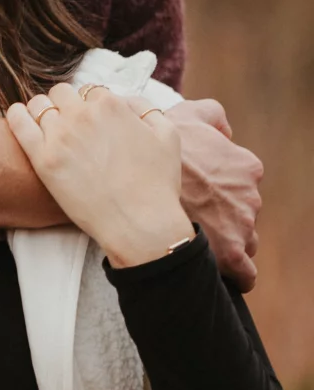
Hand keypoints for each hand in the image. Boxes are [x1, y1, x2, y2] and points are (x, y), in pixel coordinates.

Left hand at [7, 84, 193, 267]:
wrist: (140, 223)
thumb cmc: (157, 184)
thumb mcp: (168, 135)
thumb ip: (145, 108)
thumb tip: (124, 100)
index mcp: (111, 104)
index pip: (91, 91)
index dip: (91, 106)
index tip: (92, 123)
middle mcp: (82, 114)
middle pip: (62, 94)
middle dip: (66, 105)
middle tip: (70, 126)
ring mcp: (60, 136)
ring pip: (39, 105)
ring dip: (44, 111)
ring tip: (47, 128)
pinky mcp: (43, 159)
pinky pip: (18, 123)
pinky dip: (16, 115)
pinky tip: (19, 116)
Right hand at [167, 99, 262, 291]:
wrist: (140, 179)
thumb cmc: (159, 148)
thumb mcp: (187, 114)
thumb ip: (212, 114)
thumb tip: (224, 130)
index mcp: (244, 166)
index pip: (243, 185)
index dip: (220, 192)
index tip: (199, 196)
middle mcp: (249, 195)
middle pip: (242, 214)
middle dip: (223, 217)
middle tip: (192, 216)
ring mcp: (242, 225)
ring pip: (243, 241)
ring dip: (225, 242)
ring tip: (195, 240)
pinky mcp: (232, 253)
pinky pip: (245, 274)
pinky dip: (237, 275)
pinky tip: (220, 270)